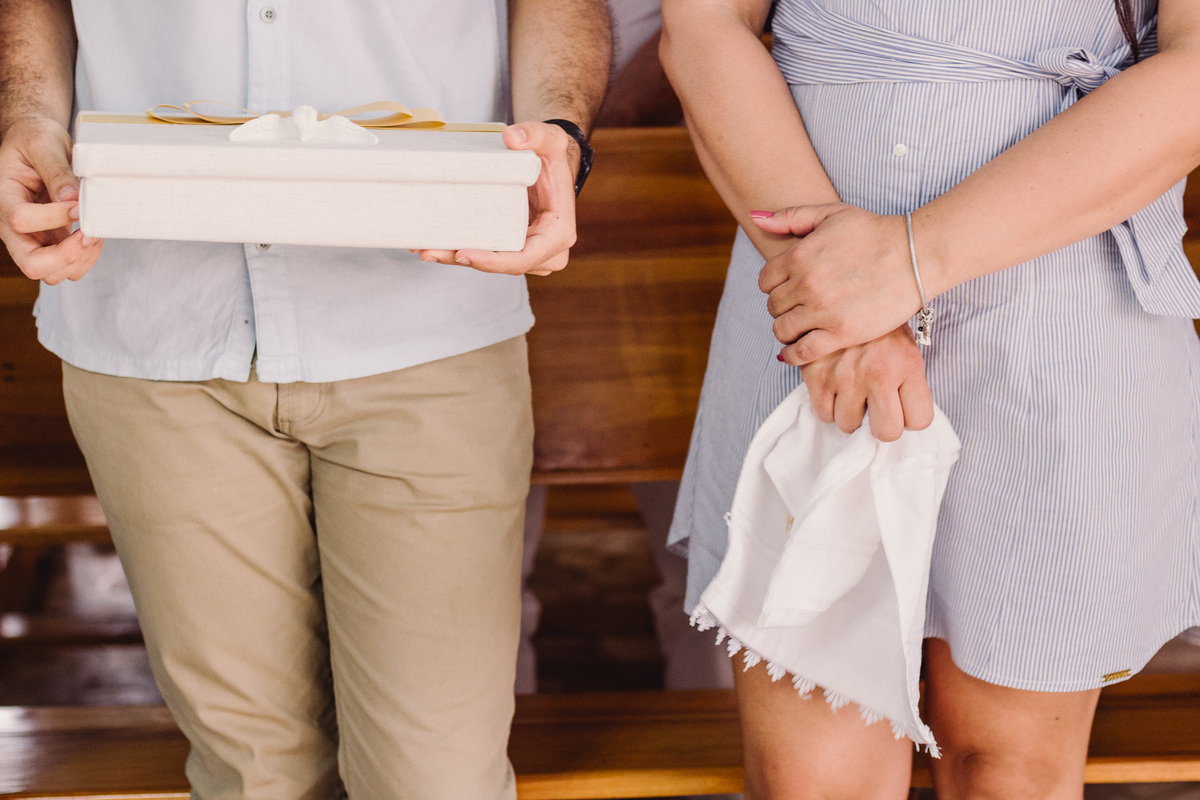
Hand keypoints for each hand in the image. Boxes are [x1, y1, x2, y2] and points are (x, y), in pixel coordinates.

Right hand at [0, 117, 102, 283]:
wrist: (34, 145)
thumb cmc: (34, 140)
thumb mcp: (44, 143)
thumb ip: (57, 171)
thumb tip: (73, 199)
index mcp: (3, 197)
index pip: (20, 220)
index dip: (54, 217)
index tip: (78, 204)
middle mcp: (11, 225)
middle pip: (31, 263)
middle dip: (65, 256)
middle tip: (89, 235)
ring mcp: (31, 237)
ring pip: (50, 272)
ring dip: (78, 260)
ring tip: (94, 233)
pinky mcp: (50, 242)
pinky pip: (67, 266)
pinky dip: (85, 259)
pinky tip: (93, 235)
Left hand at [415, 121, 577, 275]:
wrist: (550, 167)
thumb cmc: (552, 157)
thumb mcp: (552, 140)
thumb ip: (537, 134)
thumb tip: (512, 138)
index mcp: (558, 234)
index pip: (523, 258)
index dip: (493, 262)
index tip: (463, 253)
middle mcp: (546, 252)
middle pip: (501, 266)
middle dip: (463, 260)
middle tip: (428, 251)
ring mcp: (530, 253)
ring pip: (491, 263)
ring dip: (456, 258)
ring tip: (424, 249)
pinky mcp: (513, 249)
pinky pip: (488, 254)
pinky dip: (461, 250)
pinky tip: (434, 243)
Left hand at [753, 203, 929, 364]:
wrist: (916, 255)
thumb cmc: (875, 232)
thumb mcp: (831, 213)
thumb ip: (790, 216)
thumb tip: (754, 217)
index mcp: (799, 256)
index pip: (765, 281)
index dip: (774, 285)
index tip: (788, 288)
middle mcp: (806, 284)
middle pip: (773, 306)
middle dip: (783, 307)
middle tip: (798, 307)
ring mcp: (822, 310)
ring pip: (782, 330)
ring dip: (787, 330)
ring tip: (801, 326)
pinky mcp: (841, 333)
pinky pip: (802, 352)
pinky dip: (794, 354)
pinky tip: (796, 350)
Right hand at [798, 325, 933, 441]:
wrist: (850, 290)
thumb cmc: (880, 328)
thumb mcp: (907, 351)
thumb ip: (908, 385)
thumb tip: (901, 423)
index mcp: (908, 366)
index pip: (920, 420)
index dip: (911, 416)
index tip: (903, 406)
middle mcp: (878, 373)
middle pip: (886, 432)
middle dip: (881, 423)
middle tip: (876, 406)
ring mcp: (845, 375)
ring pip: (849, 425)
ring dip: (850, 413)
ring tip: (852, 392)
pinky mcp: (816, 373)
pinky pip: (823, 413)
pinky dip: (828, 406)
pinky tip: (834, 387)